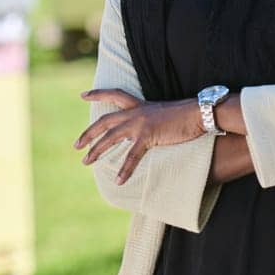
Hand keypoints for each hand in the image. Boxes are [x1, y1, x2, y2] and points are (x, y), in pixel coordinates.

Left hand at [74, 89, 205, 184]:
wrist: (198, 113)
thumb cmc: (185, 114)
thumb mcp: (162, 113)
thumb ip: (151, 119)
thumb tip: (149, 128)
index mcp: (139, 105)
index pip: (114, 95)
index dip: (98, 94)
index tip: (83, 96)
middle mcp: (136, 112)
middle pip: (104, 121)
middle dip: (89, 134)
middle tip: (76, 145)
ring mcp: (140, 123)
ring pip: (111, 137)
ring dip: (97, 151)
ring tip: (86, 162)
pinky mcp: (148, 136)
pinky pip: (132, 156)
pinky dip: (125, 169)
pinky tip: (118, 180)